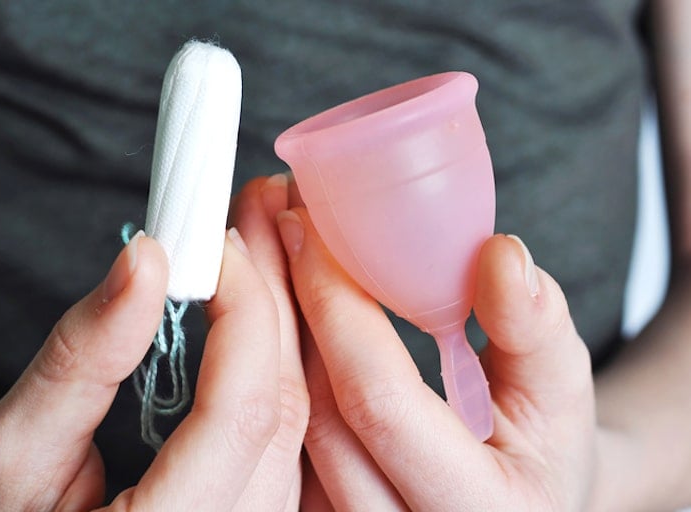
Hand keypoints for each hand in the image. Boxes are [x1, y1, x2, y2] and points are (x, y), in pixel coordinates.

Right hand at [0, 176, 308, 510]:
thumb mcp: (12, 461)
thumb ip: (81, 363)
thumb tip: (144, 263)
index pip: (245, 410)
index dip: (243, 310)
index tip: (213, 245)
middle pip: (284, 409)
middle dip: (271, 299)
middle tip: (251, 221)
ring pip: (295, 425)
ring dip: (278, 327)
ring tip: (250, 257)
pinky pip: (284, 443)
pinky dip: (271, 370)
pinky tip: (252, 322)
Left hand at [277, 207, 597, 510]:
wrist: (517, 497)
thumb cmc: (545, 443)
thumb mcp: (562, 385)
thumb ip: (537, 325)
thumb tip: (500, 255)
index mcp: (475, 506)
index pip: (379, 401)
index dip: (337, 307)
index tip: (307, 230)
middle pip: (317, 415)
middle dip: (288, 307)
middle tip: (272, 223)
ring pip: (290, 429)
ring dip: (275, 332)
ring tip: (270, 252)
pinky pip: (290, 439)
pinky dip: (281, 365)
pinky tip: (282, 307)